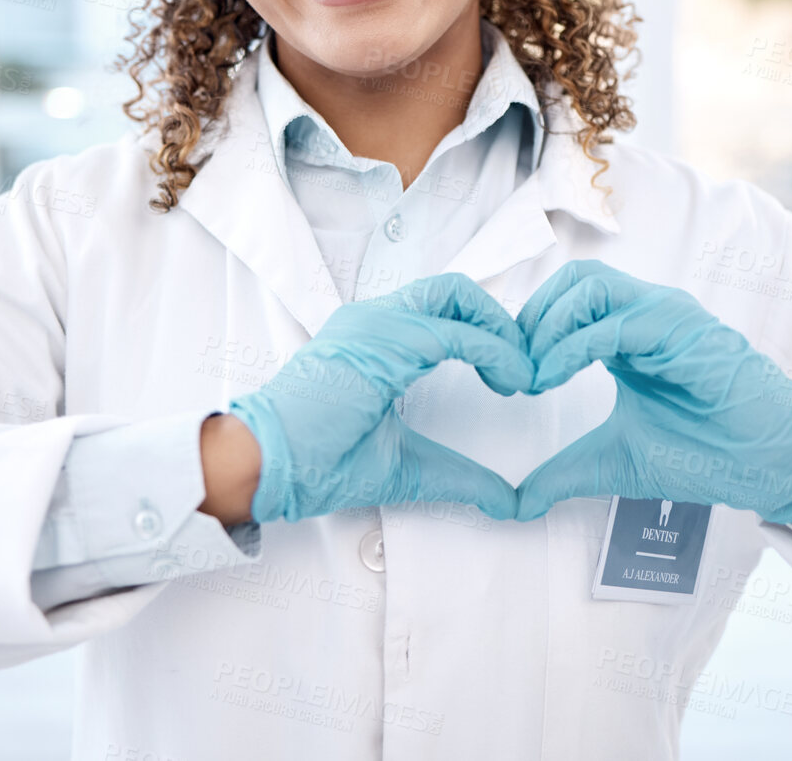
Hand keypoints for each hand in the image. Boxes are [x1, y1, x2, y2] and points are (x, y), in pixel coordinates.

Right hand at [229, 272, 534, 523]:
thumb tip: (507, 501)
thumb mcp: (407, 466)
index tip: (509, 375)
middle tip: (525, 366)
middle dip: (500, 321)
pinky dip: (494, 351)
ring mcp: (375, 325)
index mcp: (372, 338)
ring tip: (522, 373)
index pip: (439, 309)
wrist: (266, 462)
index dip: (484, 333)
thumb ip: (460, 476)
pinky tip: (510, 378)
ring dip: (500, 330)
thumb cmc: (316, 461)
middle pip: (453, 290)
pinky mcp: (381, 343)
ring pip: (456, 297)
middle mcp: (374, 321)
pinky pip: (454, 333)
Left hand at [512, 260, 791, 523]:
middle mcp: (646, 313)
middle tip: (511, 373)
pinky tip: (553, 376)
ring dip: (549, 326)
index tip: (505, 380)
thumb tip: (515, 502)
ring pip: (592, 285)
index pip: (565, 299)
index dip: (526, 330)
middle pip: (572, 280)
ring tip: (531, 376)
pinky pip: (620, 321)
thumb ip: (563, 473)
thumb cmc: (706, 454)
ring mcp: (668, 316)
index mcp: (628, 333)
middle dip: (531, 320)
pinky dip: (575, 343)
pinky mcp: (689, 332)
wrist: (772, 465)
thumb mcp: (614, 462)